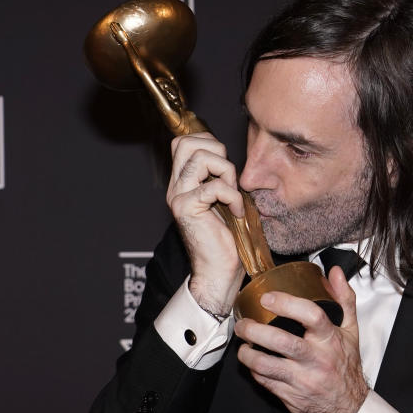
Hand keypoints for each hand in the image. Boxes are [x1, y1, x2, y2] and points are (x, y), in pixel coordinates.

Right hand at [167, 132, 245, 315]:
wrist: (218, 270)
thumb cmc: (225, 238)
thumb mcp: (222, 199)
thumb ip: (218, 177)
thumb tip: (226, 155)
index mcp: (182, 182)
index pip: (183, 142)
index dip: (208, 142)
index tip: (225, 163)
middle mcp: (176, 186)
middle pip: (187, 143)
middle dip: (217, 151)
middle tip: (228, 177)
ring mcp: (179, 196)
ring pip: (202, 158)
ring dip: (227, 173)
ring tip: (233, 195)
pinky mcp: (188, 208)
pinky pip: (215, 187)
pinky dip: (234, 197)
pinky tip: (237, 212)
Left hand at [235, 266, 367, 412]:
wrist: (347, 409)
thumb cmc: (346, 365)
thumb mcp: (351, 331)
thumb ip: (343, 299)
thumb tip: (334, 272)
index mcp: (331, 340)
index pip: (311, 316)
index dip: (287, 304)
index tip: (267, 298)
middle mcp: (317, 359)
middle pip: (282, 341)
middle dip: (256, 330)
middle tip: (242, 323)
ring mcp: (302, 380)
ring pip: (267, 365)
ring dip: (248, 354)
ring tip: (242, 345)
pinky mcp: (290, 396)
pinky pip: (265, 381)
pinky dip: (253, 370)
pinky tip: (251, 361)